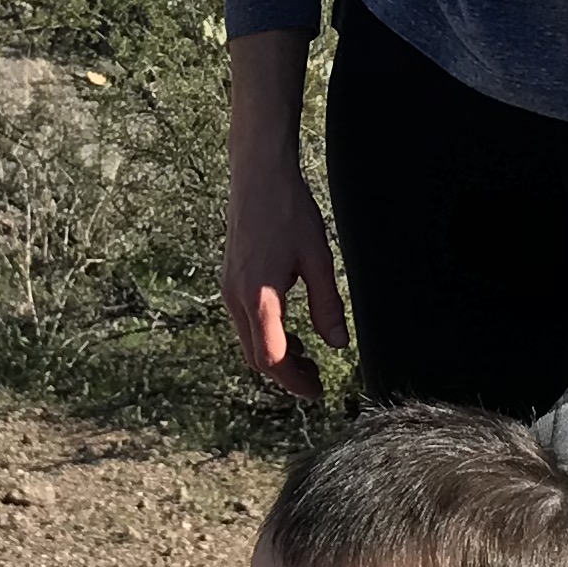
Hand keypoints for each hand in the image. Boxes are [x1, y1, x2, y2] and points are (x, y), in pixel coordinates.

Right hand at [222, 150, 344, 397]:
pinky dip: (267, 336)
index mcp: (258, 297)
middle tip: (316, 381)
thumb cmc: (289, 211)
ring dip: (276, 356)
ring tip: (307, 358)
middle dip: (286, 374)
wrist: (258, 176)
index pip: (272, 359)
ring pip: (248, 341)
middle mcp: (236, 297)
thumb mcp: (318, 260)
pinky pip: (245, 322)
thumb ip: (328, 306)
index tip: (317, 390)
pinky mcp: (230, 280)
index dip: (295, 381)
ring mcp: (229, 289)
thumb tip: (338, 343)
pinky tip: (290, 331)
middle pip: (256, 356)